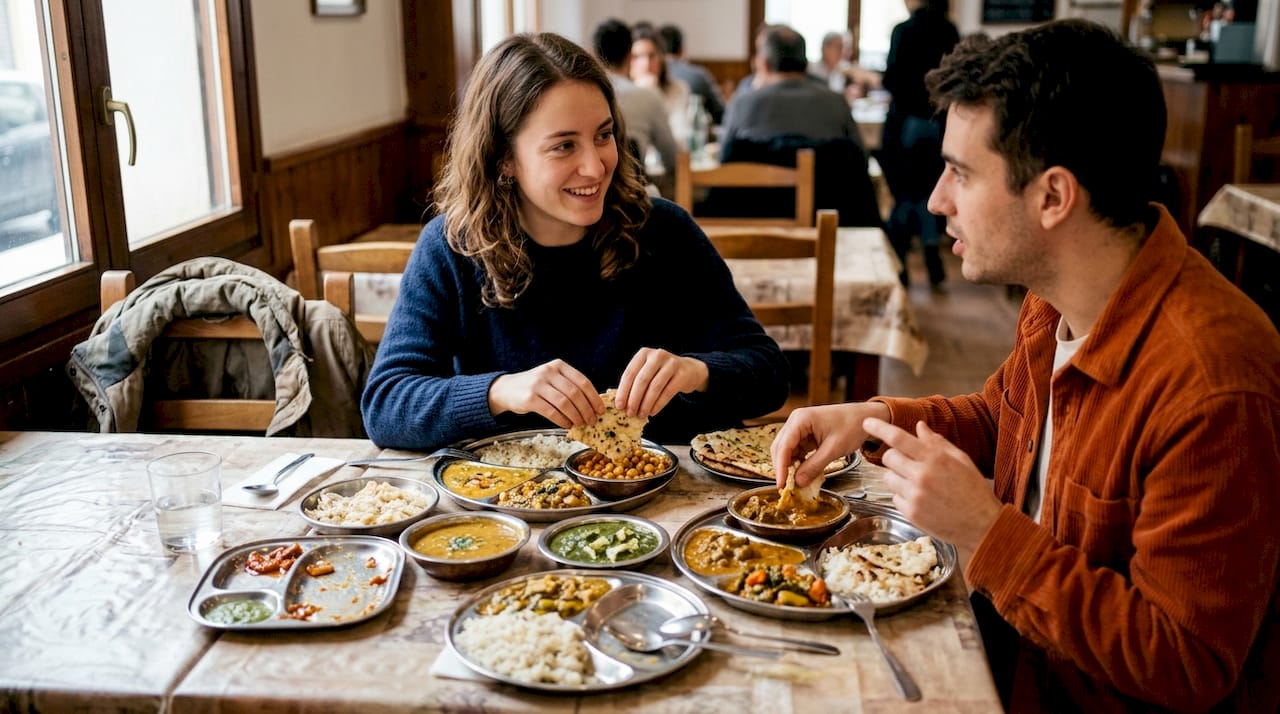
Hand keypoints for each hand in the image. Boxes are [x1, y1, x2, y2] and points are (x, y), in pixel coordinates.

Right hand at [487, 359, 602, 428]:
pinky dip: (562, 420)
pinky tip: (566, 425)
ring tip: (580, 424)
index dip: (594, 397)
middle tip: (592, 420)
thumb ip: (569, 386)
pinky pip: (551, 412)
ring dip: (575, 416)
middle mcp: (549, 372)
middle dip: (586, 409)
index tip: (601, 410)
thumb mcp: (552, 379)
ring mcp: (538, 384)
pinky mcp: (530, 398)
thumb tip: (592, 405)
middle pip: (575, 393)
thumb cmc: (536, 386)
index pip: (583, 381)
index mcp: (559, 365)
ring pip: (564, 403)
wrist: (507, 389)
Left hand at [615, 348, 707, 418]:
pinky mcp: (682, 374)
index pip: (630, 373)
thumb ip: (635, 383)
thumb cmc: (661, 373)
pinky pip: (667, 392)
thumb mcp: (647, 371)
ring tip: (641, 415)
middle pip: (642, 380)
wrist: (689, 370)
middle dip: (634, 399)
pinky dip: (658, 404)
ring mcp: (671, 364)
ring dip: (646, 404)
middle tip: (629, 413)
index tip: (619, 406)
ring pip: (655, 387)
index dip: (623, 391)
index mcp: (644, 353)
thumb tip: (621, 403)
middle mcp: (657, 355)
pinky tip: (652, 412)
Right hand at [772, 402, 888, 489]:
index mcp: (801, 419)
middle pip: (781, 448)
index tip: (781, 484)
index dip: (780, 467)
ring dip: (789, 466)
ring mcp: (800, 427)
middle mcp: (796, 421)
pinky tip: (802, 472)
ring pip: (787, 450)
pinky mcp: (805, 433)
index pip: (784, 446)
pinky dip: (798, 462)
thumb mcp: (833, 449)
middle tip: (786, 487)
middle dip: (783, 467)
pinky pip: (796, 450)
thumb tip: (798, 481)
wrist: (864, 417)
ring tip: (794, 482)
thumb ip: (814, 466)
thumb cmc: (852, 425)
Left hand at [862, 418, 1001, 552]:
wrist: (981, 524)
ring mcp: (915, 496)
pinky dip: (902, 496)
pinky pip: (894, 497)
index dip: (879, 428)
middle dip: (894, 457)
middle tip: (907, 463)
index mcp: (935, 459)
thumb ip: (937, 442)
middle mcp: (922, 476)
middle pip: (888, 457)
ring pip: (888, 478)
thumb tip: (918, 426)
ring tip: (917, 483)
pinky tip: (921, 499)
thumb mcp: (960, 459)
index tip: (866, 423)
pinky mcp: (911, 513)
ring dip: (897, 477)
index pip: (898, 438)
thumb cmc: (972, 489)